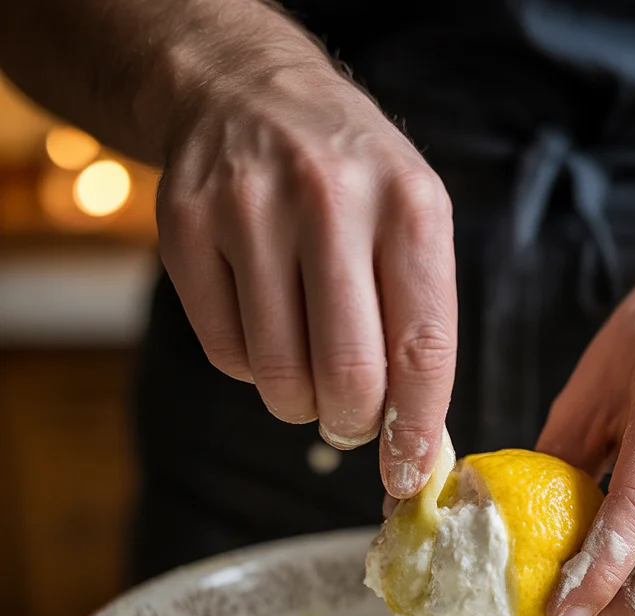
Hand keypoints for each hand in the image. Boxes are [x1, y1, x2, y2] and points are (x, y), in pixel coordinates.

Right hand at [156, 63, 456, 497]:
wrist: (248, 93)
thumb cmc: (351, 183)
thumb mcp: (412, 226)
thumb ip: (418, 326)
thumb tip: (416, 443)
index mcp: (409, 208)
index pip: (422, 350)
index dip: (416, 429)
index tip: (407, 475)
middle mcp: (330, 202)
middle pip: (348, 374)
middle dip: (353, 421)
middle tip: (352, 417)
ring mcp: (248, 210)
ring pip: (278, 375)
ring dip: (299, 400)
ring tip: (309, 364)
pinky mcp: (185, 228)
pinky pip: (225, 355)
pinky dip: (250, 366)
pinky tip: (264, 321)